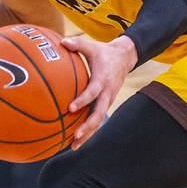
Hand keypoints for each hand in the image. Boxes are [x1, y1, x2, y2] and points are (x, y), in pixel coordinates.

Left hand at [62, 34, 136, 148]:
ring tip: (73, 146)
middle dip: (87, 127)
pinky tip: (75, 140)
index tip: (71, 108)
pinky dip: (88, 130)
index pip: (93, 92)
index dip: (83, 100)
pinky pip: (97, 119)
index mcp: (102, 80)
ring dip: (87, 134)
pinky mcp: (106, 104)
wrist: (124, 58)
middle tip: (75, 136)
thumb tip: (62, 42)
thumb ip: (77, 44)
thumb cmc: (104, 52)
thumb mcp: (92, 46)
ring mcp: (108, 100)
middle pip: (99, 114)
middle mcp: (107, 93)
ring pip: (99, 121)